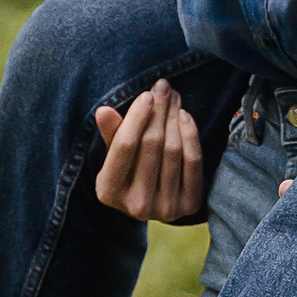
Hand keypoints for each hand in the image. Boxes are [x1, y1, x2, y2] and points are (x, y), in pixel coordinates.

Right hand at [93, 83, 205, 221]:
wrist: (154, 201)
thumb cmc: (129, 169)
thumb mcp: (113, 153)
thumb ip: (111, 133)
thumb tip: (103, 111)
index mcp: (108, 192)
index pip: (124, 146)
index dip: (137, 117)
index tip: (146, 94)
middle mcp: (136, 206)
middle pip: (151, 145)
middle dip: (158, 111)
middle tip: (164, 87)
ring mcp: (164, 209)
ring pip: (173, 150)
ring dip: (174, 117)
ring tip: (174, 97)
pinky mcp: (188, 206)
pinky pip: (193, 161)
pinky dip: (190, 135)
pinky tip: (185, 116)